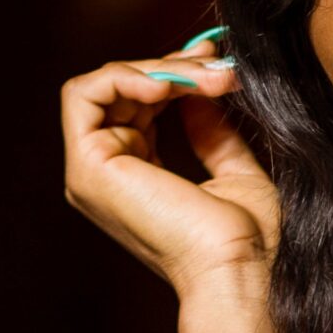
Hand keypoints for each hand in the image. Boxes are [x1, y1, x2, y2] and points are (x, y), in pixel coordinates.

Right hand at [60, 37, 279, 300]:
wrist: (241, 270)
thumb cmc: (248, 241)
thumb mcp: (233, 173)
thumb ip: (211, 134)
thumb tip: (200, 93)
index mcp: (137, 180)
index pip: (139, 106)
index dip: (174, 74)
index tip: (216, 61)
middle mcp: (107, 178)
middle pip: (120, 91)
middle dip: (171, 66)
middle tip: (217, 62)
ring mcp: (91, 174)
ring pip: (102, 86)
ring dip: (156, 69)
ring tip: (205, 78)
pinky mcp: (87, 168)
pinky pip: (83, 94)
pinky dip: (123, 76)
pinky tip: (167, 87)